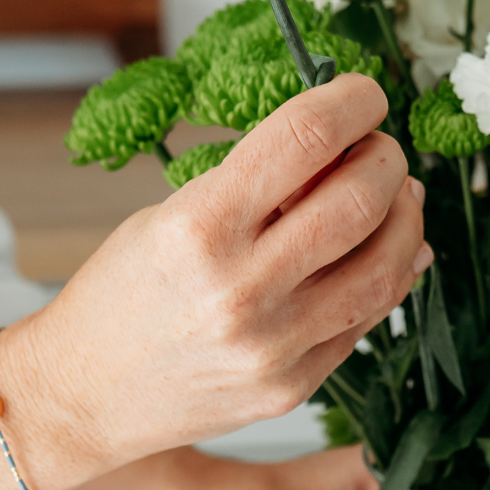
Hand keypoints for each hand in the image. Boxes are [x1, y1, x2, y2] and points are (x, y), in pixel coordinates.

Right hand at [0, 74, 429, 489]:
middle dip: (386, 157)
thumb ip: (251, 189)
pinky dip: (389, 274)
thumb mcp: (167, 217)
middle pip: (360, 199)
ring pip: (384, 266)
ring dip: (406, 216)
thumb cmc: (118, 297)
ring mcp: (272, 345)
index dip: (351, 101)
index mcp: (197, 227)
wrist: (83, 396)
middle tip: (380, 147)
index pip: (304, 137)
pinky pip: (366, 320)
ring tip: (398, 195)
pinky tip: (388, 250)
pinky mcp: (291, 386)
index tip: (363, 94)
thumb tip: (338, 151)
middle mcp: (240, 288)